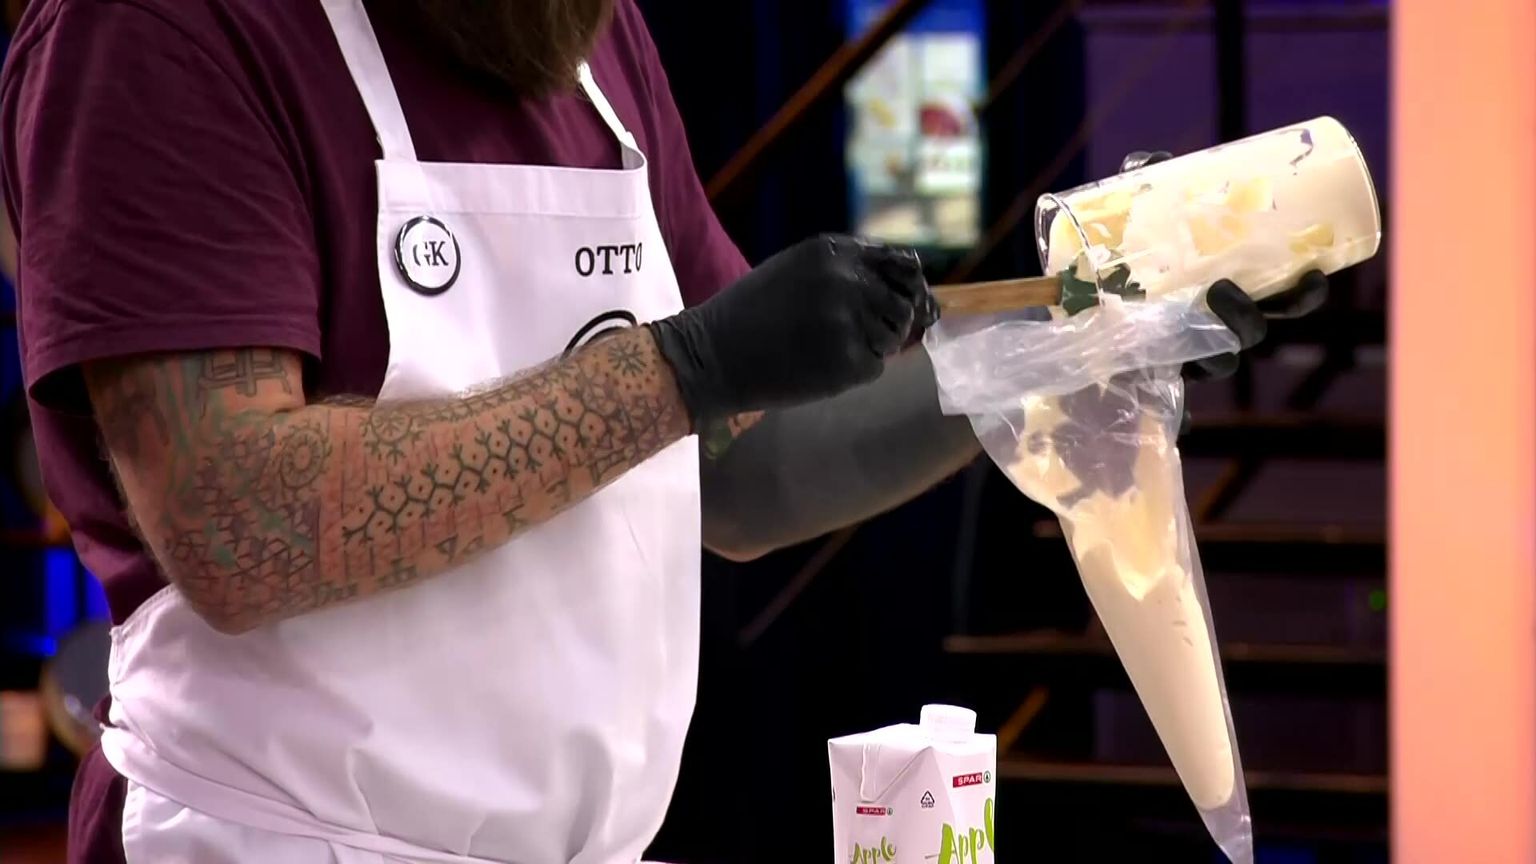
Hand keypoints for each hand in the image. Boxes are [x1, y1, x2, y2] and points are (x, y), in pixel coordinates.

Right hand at [648, 234, 934, 428]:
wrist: (711, 355)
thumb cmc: (752, 314)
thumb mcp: (796, 270)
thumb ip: (847, 269)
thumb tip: (910, 286)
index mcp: (833, 251)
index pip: (902, 264)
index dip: (906, 287)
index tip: (899, 304)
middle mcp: (846, 280)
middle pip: (904, 303)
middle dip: (890, 322)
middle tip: (857, 336)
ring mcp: (849, 321)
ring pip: (893, 337)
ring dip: (873, 347)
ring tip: (830, 349)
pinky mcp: (848, 361)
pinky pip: (874, 367)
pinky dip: (854, 371)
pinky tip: (819, 366)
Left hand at [1118, 150, 1329, 381]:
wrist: (1075, 305)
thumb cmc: (1121, 259)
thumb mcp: (1135, 220)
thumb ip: (1145, 186)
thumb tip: (1154, 158)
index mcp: (1231, 293)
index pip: (1284, 299)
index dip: (1306, 293)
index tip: (1314, 272)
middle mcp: (1215, 326)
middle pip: (1258, 330)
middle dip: (1265, 314)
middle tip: (1239, 286)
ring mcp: (1186, 354)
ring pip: (1224, 360)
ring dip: (1225, 337)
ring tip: (1211, 297)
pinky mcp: (1154, 373)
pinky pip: (1179, 395)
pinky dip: (1188, 400)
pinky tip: (1184, 398)